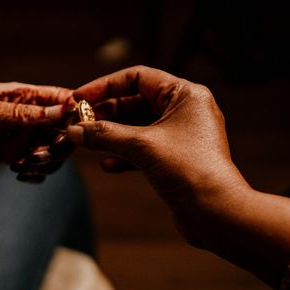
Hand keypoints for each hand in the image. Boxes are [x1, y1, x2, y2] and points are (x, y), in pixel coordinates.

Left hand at [0, 83, 73, 169]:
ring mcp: (16, 134)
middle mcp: (23, 114)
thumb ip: (17, 115)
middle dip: (60, 144)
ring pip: (51, 149)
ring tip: (24, 166)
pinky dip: (36, 172)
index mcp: (19, 93)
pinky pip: (34, 164)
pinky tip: (20, 173)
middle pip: (64, 128)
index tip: (73, 130)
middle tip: (37, 155)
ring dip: (48, 161)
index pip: (63, 99)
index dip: (76, 113)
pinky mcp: (5, 153)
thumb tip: (59, 112)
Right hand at [67, 66, 247, 243]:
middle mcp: (187, 110)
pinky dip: (126, 154)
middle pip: (136, 101)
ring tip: (87, 142)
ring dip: (113, 135)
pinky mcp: (178, 158)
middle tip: (79, 123)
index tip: (79, 98)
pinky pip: (146, 149)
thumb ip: (105, 134)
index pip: (138, 77)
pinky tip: (107, 165)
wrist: (216, 211)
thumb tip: (74, 129)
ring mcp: (183, 135)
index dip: (105, 86)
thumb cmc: (188, 169)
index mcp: (186, 94)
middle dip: (106, 113)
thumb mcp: (141, 146)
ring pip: (139, 127)